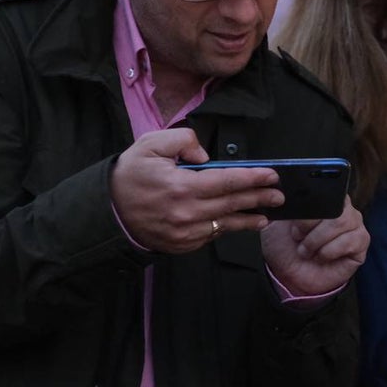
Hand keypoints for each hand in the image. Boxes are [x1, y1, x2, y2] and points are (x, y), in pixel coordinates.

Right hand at [109, 128, 283, 252]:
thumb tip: (206, 156)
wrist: (109, 210)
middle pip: (232, 204)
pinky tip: (236, 223)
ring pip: (225, 225)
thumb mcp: (151, 144)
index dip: (253, 178)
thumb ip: (182, 141)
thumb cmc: (131, 174)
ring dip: (248, 219)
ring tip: (266, 215)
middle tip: (278, 194)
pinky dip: (225, 228)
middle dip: (259, 198)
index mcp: (181, 186)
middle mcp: (186, 213)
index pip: (227, 181)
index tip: (271, 175)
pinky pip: (210, 235)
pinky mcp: (181, 245)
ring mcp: (185, 233)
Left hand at [260, 195, 368, 295]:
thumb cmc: (286, 245)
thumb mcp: (278, 221)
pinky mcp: (361, 242)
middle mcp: (343, 206)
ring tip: (306, 250)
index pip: (324, 187)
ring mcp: (355, 223)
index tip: (294, 219)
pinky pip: (349, 241)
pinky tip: (321, 257)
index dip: (307, 204)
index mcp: (323, 195)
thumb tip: (293, 191)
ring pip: (340, 223)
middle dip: (309, 224)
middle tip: (297, 237)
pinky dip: (329, 251)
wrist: (289, 274)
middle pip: (332, 206)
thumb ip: (286, 203)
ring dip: (317, 240)